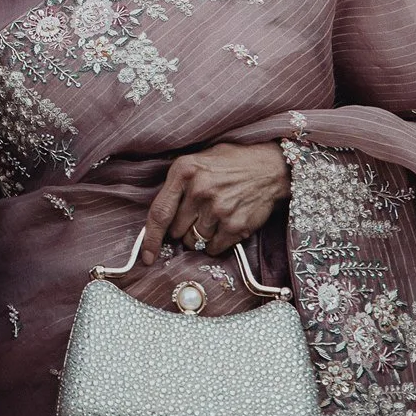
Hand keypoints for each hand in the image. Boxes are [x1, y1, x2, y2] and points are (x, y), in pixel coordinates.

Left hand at [141, 142, 289, 264]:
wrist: (270, 167)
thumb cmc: (230, 163)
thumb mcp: (197, 159)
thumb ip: (178, 183)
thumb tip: (160, 217)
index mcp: (184, 171)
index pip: (159, 212)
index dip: (150, 238)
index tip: (145, 256)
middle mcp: (199, 191)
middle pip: (176, 230)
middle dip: (181, 229)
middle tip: (195, 217)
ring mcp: (218, 210)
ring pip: (194, 241)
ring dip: (199, 236)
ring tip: (212, 218)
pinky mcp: (236, 226)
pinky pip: (214, 248)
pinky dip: (215, 243)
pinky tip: (222, 226)